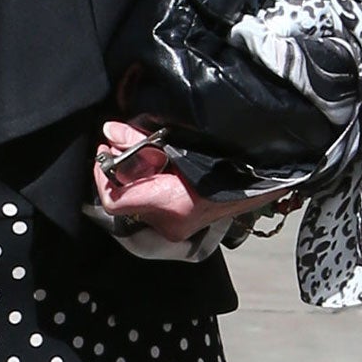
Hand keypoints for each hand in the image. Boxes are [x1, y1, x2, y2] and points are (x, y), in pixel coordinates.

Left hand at [91, 119, 297, 243]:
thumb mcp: (176, 143)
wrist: (259, 180)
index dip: (102, 176)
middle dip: (119, 172)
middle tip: (123, 146)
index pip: (113, 201)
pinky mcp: (180, 228)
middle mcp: (169, 224)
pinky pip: (150, 208)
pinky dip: (147, 188)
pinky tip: (158, 170)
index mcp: (169, 203)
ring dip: (134, 179)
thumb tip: (111, 131)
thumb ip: (139, 141)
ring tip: (146, 155)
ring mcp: (175, 231)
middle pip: (124, 200)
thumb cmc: (222, 158)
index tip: (105, 152)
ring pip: (136, 204)